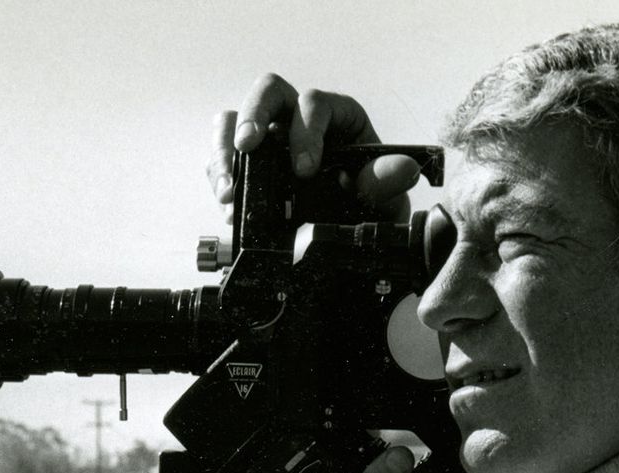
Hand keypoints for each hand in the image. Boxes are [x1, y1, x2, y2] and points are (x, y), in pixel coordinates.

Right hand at [206, 74, 421, 219]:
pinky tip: (228, 204)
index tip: (305, 170)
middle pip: (267, 92)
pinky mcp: (245, 166)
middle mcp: (296, 119)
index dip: (306, 131)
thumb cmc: (367, 204)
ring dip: (223, 149)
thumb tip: (401, 169)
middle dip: (253, 116)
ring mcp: (266, 141)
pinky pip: (220, 158)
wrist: (348, 233)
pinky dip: (218, 178)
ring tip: (229, 189)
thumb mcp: (385, 196)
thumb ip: (388, 181)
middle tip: (247, 147)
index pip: (314, 103)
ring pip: (231, 120)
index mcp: (335, 116)